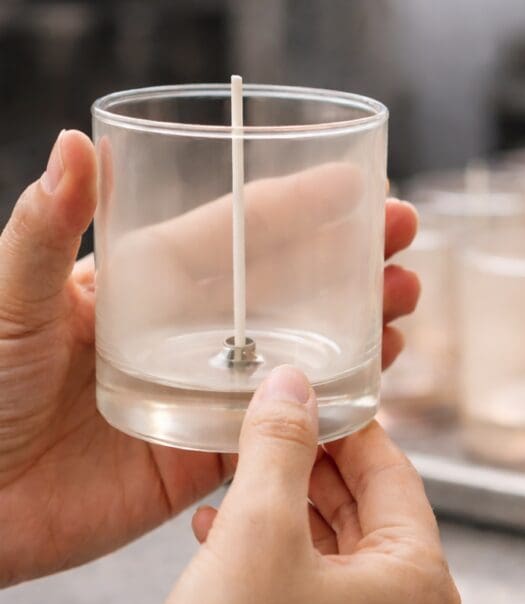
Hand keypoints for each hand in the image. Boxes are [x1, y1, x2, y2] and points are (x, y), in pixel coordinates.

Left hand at [0, 130, 419, 586]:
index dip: (301, 208)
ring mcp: (203, 395)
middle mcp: (186, 337)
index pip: (237, 235)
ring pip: (297, 359)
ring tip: (402, 311)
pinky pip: (281, 433)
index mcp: (147, 288)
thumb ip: (42, 232)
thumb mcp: (9, 301)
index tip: (360, 189)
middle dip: (350, 266)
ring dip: (354, 333)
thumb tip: (73, 145)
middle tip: (402, 247)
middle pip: (286, 293)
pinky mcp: (207, 455)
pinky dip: (330, 413)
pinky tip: (371, 391)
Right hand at [67, 366, 459, 603]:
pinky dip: (283, 561)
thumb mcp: (256, 529)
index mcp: (424, 590)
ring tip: (242, 480)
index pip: (395, 477)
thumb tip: (295, 385)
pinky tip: (226, 537)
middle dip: (315, 470)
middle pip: (371, 517)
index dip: (351, 428)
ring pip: (343, 557)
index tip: (316, 397)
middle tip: (274, 431)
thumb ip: (282, 444)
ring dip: (291, 513)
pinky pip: (324, 598)